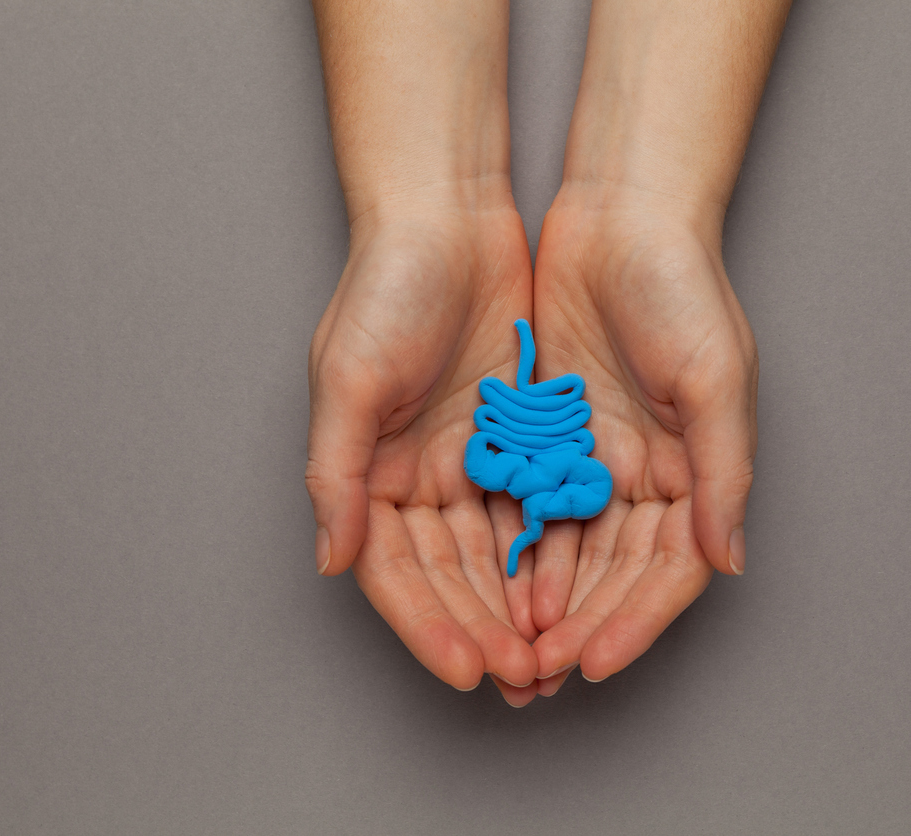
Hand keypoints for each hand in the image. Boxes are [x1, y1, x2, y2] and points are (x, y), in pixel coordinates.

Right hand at [305, 202, 544, 704]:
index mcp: (371, 474)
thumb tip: (332, 561)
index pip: (398, 572)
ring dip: (523, 604)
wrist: (447, 214)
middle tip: (525, 678)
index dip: (429, 625)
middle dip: (485, 629)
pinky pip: (541, 503)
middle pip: (453, 576)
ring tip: (555, 651)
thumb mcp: (347, 377)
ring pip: (500, 552)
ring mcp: (473, 458)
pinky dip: (556, 547)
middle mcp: (420, 476)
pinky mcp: (520, 434)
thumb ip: (336, 472)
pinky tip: (578, 585)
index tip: (468, 668)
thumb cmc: (385, 285)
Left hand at [526, 187, 758, 691]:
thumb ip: (722, 472)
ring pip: (568, 547)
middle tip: (539, 671)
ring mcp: (594, 453)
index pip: (668, 569)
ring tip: (510, 644)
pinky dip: (512, 541)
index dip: (636, 620)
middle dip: (581, 623)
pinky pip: (527, 498)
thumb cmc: (683, 285)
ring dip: (542, 597)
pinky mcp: (547, 429)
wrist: (622, 213)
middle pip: (614, 571)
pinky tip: (489, 576)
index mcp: (694, 469)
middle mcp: (646, 472)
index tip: (597, 661)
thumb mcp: (715, 377)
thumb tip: (727, 561)